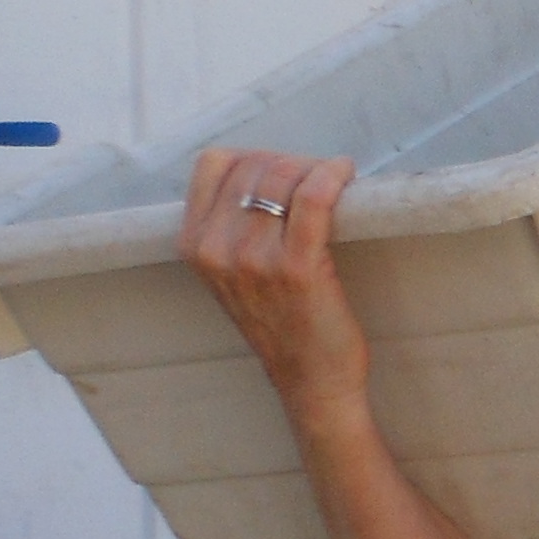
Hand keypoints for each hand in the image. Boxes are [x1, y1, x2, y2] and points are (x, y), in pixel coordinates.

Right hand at [181, 145, 372, 421]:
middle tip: (317, 177)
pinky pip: (313, 199)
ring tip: (334, 181)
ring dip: (314, 169)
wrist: (309, 380)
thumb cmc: (279, 323)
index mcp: (194, 245)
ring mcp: (254, 259)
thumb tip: (265, 169)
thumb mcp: (230, 274)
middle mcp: (216, 250)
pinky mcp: (298, 268)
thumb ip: (229, 227)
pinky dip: (332, 177)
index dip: (255, 157)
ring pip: (284, 176)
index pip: (214, 164)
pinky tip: (345, 175)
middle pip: (253, 165)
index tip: (284, 172)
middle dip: (291, 162)